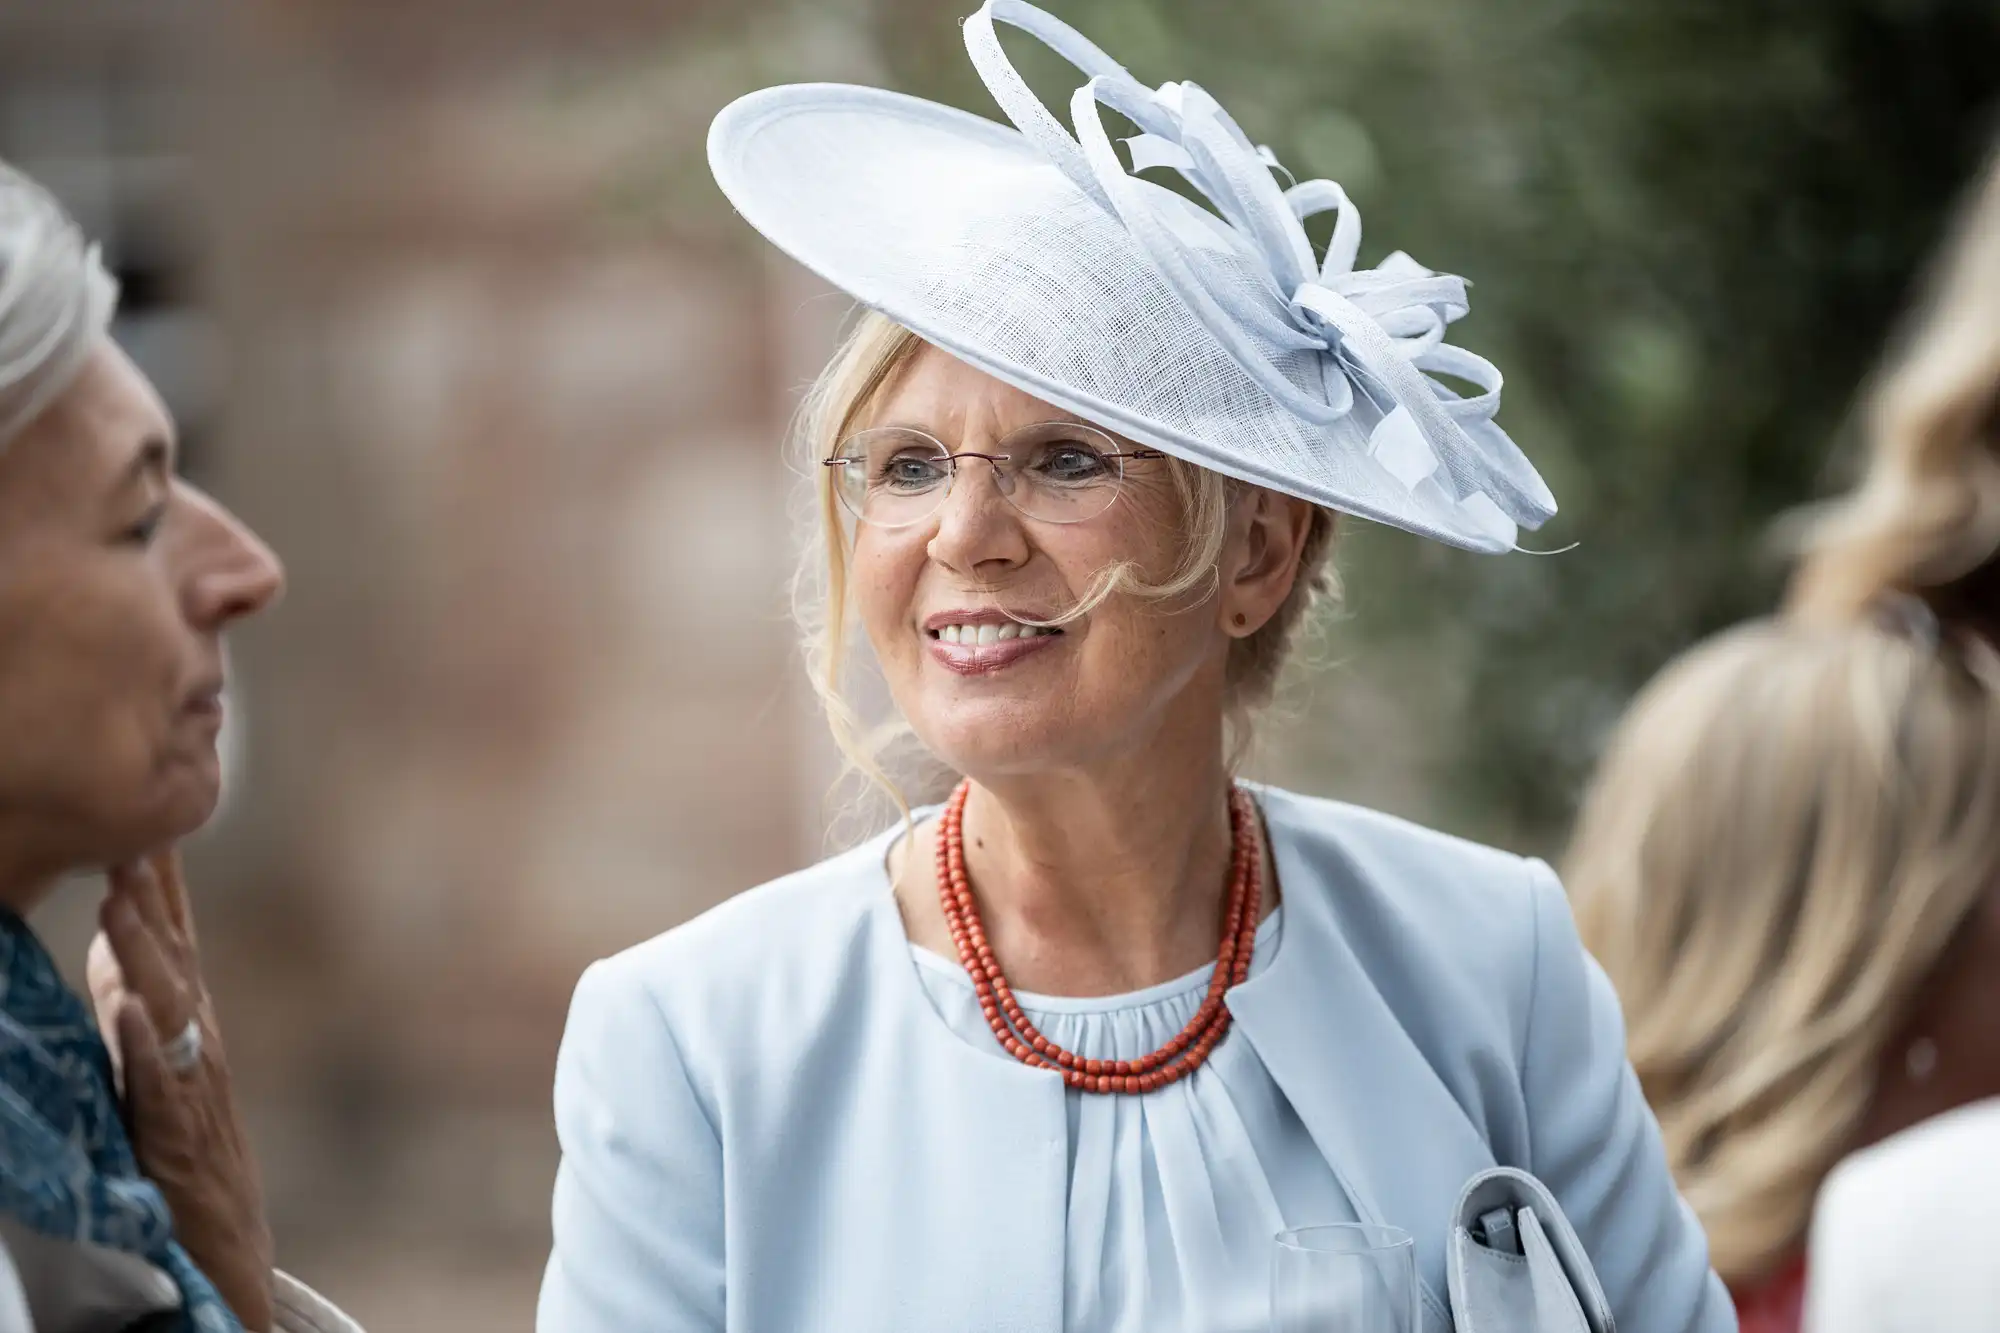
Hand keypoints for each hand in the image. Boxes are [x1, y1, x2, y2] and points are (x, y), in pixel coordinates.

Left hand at [87, 851, 275, 1332]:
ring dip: (144, 954)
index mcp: (192, 1016)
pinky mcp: (174, 1130)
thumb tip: (119, 934)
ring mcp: (192, 1081)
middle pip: (177, 958)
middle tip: (134, 844)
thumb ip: (141, 995)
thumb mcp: (160, 1054)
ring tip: (120, 908)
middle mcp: (200, 1037)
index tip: (151, 825)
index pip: (178, 937)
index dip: (164, 883)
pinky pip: (157, 1082)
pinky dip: (144, 1044)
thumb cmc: (186, 1142)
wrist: (224, 1229)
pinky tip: (128, 1011)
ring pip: (168, 1006)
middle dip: (155, 901)